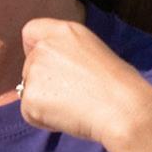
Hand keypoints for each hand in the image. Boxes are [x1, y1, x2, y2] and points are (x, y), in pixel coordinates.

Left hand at [19, 17, 151, 148]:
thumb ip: (68, 54)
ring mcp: (34, 71)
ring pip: (29, 91)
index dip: (35, 49)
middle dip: (44, 82)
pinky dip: (44, 120)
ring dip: (45, 103)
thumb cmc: (119, 85)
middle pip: (29, 66)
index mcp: (64, 31)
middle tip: (73, 95)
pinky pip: (30, 113)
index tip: (49, 65)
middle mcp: (45, 47)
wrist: (123, 108)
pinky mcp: (30, 97)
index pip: (31, 32)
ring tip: (75, 107)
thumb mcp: (93, 52)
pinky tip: (69, 117)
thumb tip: (55, 72)